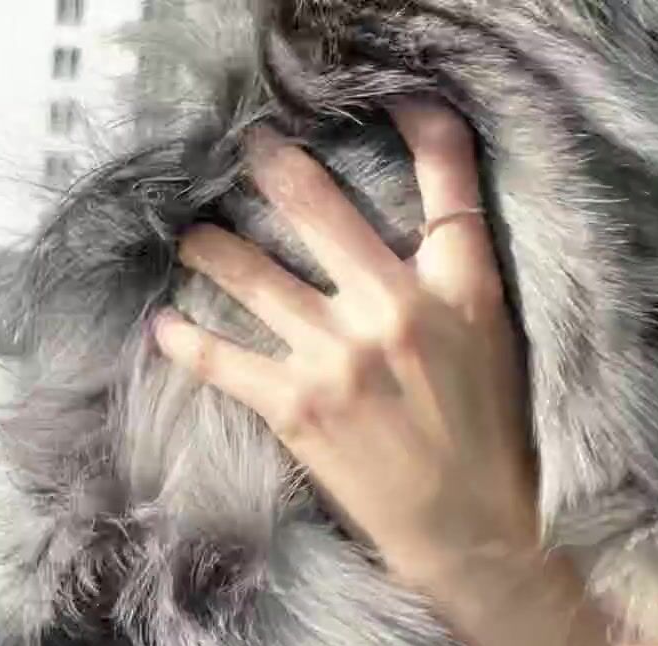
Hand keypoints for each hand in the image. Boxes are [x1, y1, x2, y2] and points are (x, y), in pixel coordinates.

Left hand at [153, 103, 541, 619]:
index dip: (416, 119)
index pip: (444, 170)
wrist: (470, 535)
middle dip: (271, 164)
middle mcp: (393, 307)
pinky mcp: (297, 409)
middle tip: (245, 148)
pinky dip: (186, 339)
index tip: (385, 98)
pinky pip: (223, 359)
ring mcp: (338, 357)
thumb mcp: (494, 335)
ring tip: (190, 235)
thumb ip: (459, 265)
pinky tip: (163, 323)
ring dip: (211, 246)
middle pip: (316, 204)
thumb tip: (424, 209)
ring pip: (252, 273)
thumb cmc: (489, 437)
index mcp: (459, 284)